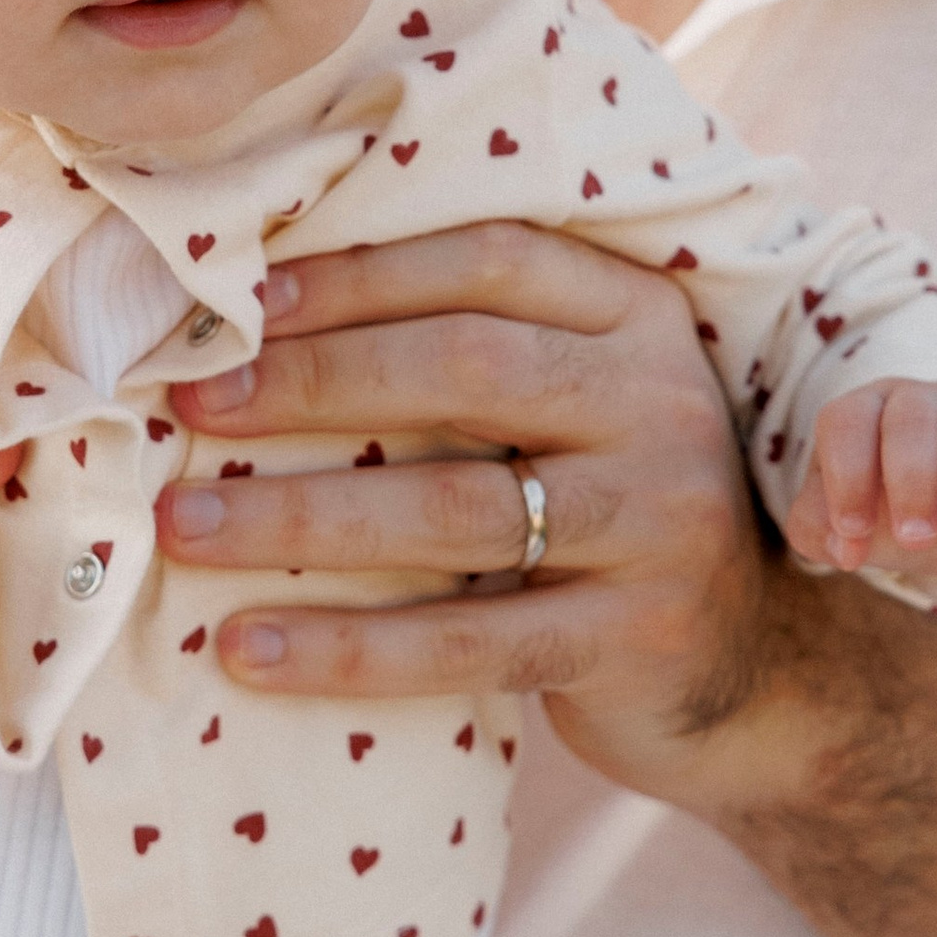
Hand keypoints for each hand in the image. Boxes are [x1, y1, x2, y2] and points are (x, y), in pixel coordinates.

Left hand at [151, 221, 767, 766]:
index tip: (237, 307)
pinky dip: (348, 648)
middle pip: (465, 368)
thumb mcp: (569, 408)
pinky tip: (247, 651)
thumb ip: (469, 357)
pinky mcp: (639, 638)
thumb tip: (249, 331)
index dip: (354, 277)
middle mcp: (661, 403)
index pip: (487, 261)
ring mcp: (660, 521)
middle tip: (190, 407)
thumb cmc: (602, 511)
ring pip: (454, 508)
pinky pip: (472, 641)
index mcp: (636, 318)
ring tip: (184, 530)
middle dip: (311, 383)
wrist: (752, 674)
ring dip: (300, 519)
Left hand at [784, 379, 936, 591]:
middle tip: (916, 538)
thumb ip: (819, 529)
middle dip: (911, 477)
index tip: (853, 536)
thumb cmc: (887, 511)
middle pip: (912, 415)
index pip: (847, 423)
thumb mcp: (846, 525)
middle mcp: (923, 400)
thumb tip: (839, 545)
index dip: (846, 476)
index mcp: (867, 412)